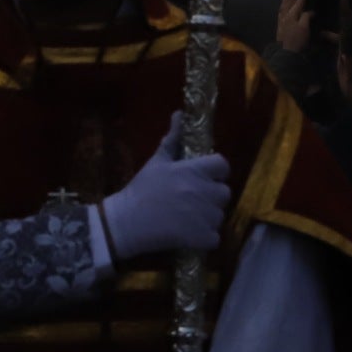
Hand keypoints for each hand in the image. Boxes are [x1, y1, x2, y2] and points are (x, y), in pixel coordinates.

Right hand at [99, 112, 230, 260]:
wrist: (127, 221)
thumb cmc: (141, 189)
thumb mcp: (157, 162)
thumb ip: (172, 139)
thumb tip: (180, 114)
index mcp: (193, 171)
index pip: (223, 165)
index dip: (216, 171)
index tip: (205, 177)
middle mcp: (203, 191)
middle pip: (224, 192)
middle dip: (212, 196)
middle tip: (193, 199)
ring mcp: (205, 216)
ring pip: (220, 215)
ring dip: (208, 218)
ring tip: (187, 218)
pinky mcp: (203, 237)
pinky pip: (214, 237)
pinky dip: (204, 238)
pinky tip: (188, 234)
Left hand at [275, 0, 312, 53]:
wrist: (285, 54)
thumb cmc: (297, 41)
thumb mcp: (305, 28)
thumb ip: (307, 16)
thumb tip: (309, 10)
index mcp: (292, 13)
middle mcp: (286, 13)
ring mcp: (282, 18)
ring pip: (284, 1)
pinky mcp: (281, 24)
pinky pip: (283, 8)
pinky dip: (285, 2)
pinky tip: (287, 3)